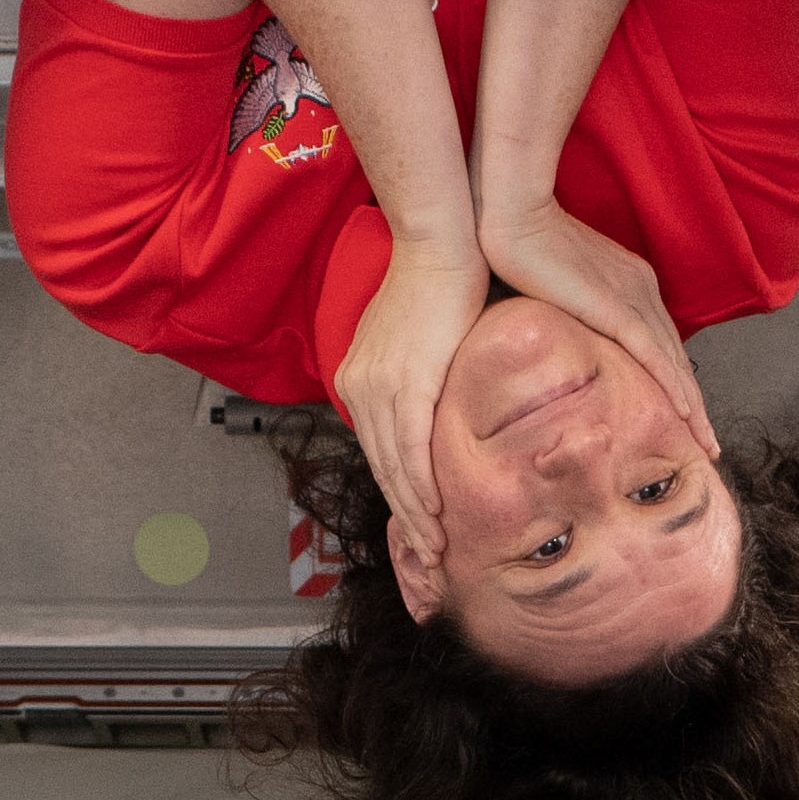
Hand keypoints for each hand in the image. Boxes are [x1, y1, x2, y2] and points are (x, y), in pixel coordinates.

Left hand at [333, 233, 487, 546]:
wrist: (440, 244)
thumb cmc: (439, 283)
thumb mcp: (418, 338)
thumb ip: (419, 376)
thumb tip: (438, 402)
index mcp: (358, 380)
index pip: (377, 451)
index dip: (396, 494)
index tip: (416, 525)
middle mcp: (359, 388)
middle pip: (381, 469)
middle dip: (405, 518)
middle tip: (427, 555)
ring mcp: (377, 388)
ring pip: (394, 469)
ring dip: (415, 514)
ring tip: (435, 547)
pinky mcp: (404, 385)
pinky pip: (410, 451)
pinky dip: (421, 488)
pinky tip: (434, 515)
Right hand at [474, 197, 713, 456]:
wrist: (515, 217)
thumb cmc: (523, 249)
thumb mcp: (555, 291)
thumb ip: (570, 315)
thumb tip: (562, 347)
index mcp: (630, 282)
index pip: (660, 341)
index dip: (675, 381)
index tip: (686, 416)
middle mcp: (641, 289)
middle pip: (675, 357)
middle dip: (695, 404)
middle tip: (707, 443)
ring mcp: (632, 297)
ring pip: (672, 362)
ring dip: (693, 407)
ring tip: (704, 443)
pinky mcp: (616, 308)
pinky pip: (653, 354)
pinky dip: (672, 386)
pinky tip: (686, 414)